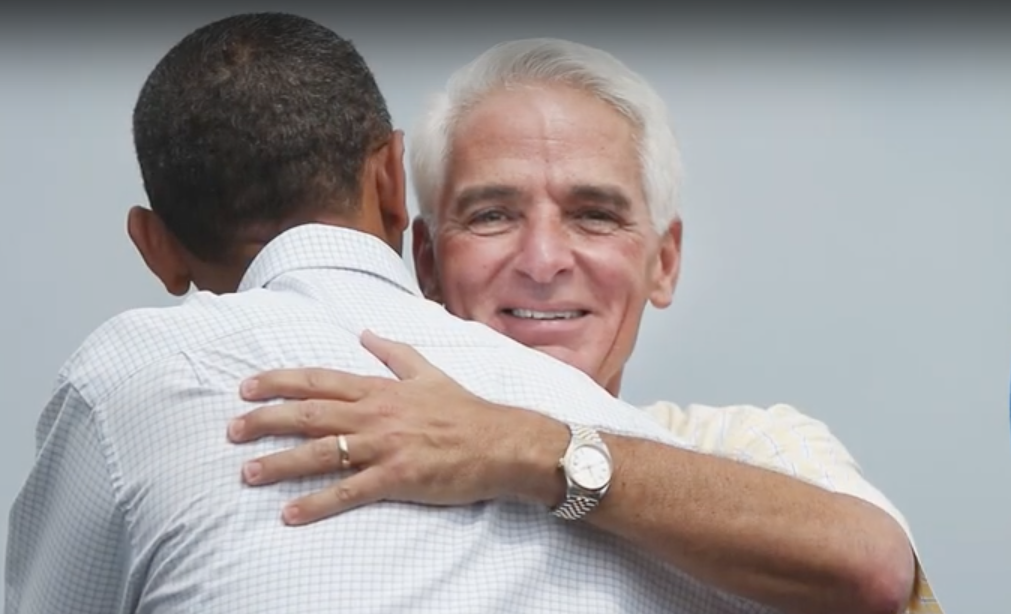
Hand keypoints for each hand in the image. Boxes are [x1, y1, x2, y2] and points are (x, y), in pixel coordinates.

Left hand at [229, 330, 566, 524]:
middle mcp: (375, 413)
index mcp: (380, 388)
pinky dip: (317, 503)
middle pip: (309, 413)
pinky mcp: (397, 477)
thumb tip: (365, 332)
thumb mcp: (428, 372)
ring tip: (247, 472)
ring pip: (321, 451)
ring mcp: (384, 445)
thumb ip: (394, 352)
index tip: (246, 388)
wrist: (501, 442)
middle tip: (231, 430)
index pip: (319, 380)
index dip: (279, 382)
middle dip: (265, 420)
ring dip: (280, 462)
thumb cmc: (465, 410)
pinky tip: (290, 514)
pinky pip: (349, 491)